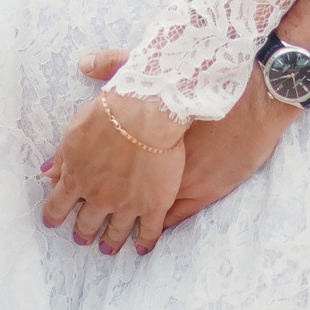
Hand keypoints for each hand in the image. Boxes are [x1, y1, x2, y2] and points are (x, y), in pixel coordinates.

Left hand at [40, 83, 184, 256]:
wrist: (144, 115)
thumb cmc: (108, 115)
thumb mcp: (74, 132)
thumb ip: (62, 157)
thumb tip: (47, 173)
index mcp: (76, 178)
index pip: (58, 205)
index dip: (53, 216)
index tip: (52, 222)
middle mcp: (99, 197)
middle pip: (87, 223)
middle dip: (83, 232)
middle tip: (82, 238)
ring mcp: (127, 203)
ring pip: (116, 231)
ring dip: (111, 241)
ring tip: (108, 248)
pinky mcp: (154, 204)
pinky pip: (149, 230)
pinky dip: (145, 242)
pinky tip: (142, 248)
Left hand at [78, 49, 297, 229]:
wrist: (248, 97)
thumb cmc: (201, 79)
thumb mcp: (148, 66)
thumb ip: (112, 65)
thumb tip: (84, 63)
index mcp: (127, 140)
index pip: (90, 172)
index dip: (73, 188)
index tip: (61, 197)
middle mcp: (143, 170)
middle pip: (105, 204)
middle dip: (89, 220)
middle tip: (79, 231)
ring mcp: (170, 184)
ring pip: (135, 219)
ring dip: (118, 233)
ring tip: (105, 247)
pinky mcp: (199, 192)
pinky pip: (169, 219)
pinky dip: (154, 232)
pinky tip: (144, 243)